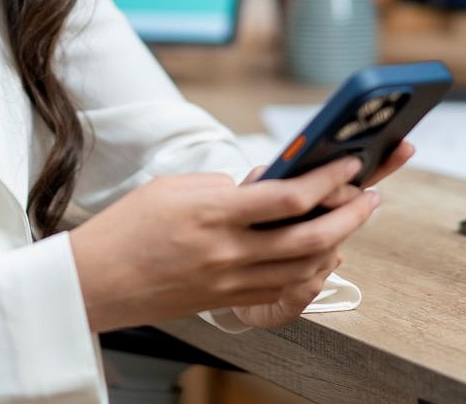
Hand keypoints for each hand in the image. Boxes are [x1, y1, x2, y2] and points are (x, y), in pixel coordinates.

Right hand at [68, 155, 379, 332]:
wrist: (94, 283)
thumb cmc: (127, 228)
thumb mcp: (173, 188)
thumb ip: (223, 186)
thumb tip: (262, 186)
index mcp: (213, 214)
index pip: (287, 197)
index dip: (328, 179)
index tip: (350, 163)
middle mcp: (227, 252)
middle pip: (309, 239)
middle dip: (350, 216)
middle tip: (371, 196)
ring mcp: (229, 282)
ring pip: (304, 269)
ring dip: (338, 244)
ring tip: (352, 220)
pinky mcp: (227, 301)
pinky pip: (283, 290)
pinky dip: (311, 272)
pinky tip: (321, 254)